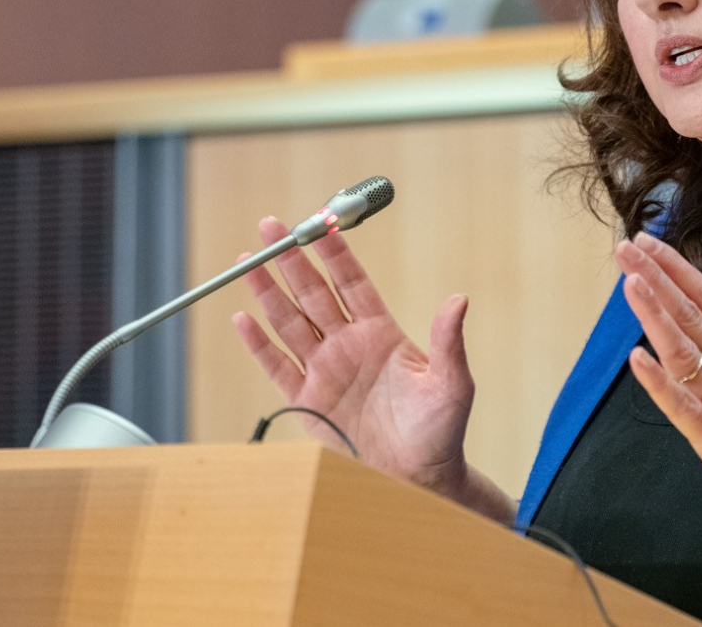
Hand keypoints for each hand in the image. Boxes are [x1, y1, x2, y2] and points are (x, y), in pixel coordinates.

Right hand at [232, 217, 476, 499]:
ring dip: (268, 291)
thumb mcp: (452, 384)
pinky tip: (242, 318)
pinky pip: (277, 365)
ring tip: (248, 259)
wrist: (417, 478)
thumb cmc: (441, 432)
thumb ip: (448, 341)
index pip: (352, 283)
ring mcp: (325, 370)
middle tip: (272, 225)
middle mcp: (348, 345)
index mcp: (381, 333)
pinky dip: (258, 343)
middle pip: (312, 292)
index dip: (335, 254)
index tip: (322, 222)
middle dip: (291, 258)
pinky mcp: (307, 400)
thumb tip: (459, 300)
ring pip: (289, 321)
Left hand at [617, 232, 701, 532]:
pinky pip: (683, 405)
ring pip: (683, 349)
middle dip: (655, 277)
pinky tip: (636, 359)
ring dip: (654, 314)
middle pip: (690, 313)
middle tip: (626, 246)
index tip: (648, 242)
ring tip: (629, 282)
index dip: (676, 269)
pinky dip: (659, 382)